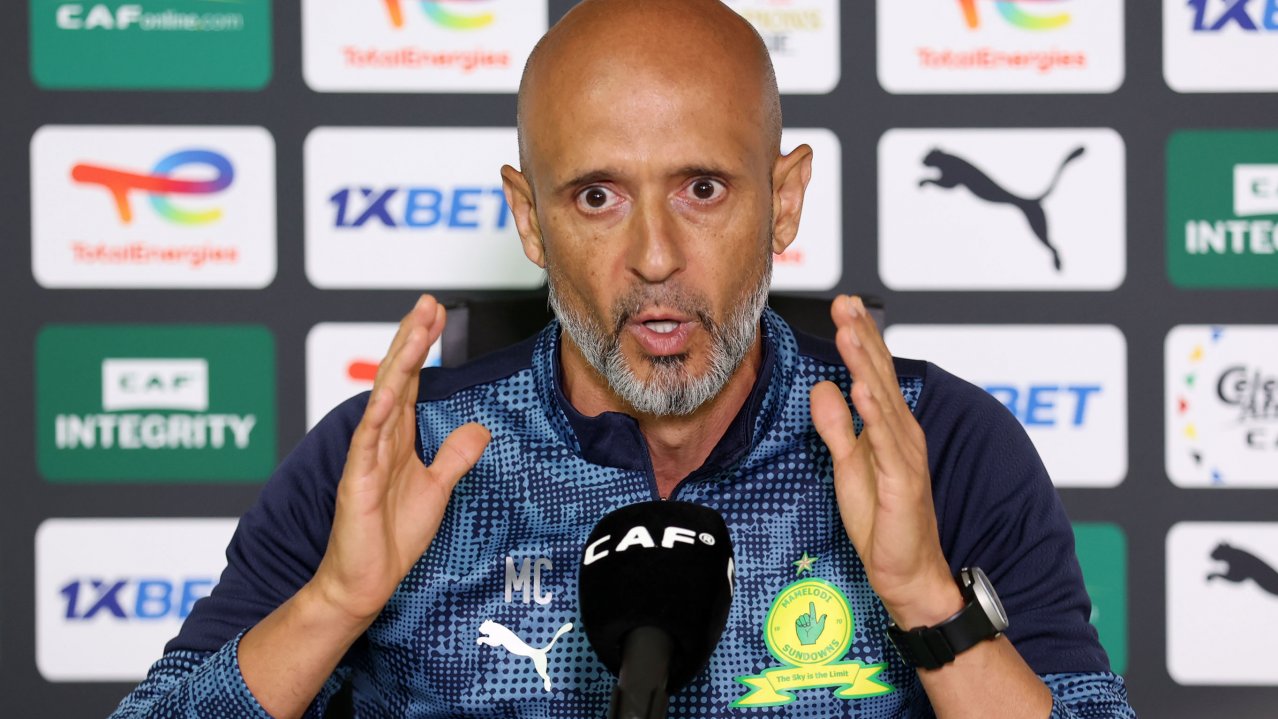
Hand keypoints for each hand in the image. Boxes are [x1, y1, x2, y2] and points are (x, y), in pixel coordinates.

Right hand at [310, 295, 490, 625]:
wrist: (366, 580)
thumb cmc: (392, 537)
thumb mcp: (438, 488)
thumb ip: (454, 456)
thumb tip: (478, 428)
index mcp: (396, 438)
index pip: (411, 381)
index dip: (423, 347)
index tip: (438, 315)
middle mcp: (379, 439)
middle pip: (396, 378)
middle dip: (412, 339)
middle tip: (428, 304)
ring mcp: (366, 457)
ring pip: (384, 398)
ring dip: (400, 362)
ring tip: (415, 329)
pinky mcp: (359, 481)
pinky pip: (367, 442)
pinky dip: (378, 415)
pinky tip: (389, 391)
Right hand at [795, 601, 826, 645]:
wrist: (807, 640)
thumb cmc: (814, 635)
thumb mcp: (820, 627)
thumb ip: (822, 620)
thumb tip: (825, 614)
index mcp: (813, 620)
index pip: (812, 612)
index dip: (812, 607)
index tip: (811, 602)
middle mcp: (807, 620)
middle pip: (806, 614)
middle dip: (807, 619)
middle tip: (808, 625)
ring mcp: (802, 622)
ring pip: (802, 616)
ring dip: (803, 621)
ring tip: (805, 627)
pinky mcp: (798, 624)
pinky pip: (798, 619)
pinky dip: (800, 623)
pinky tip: (801, 627)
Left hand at [809, 296, 960, 627]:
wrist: (906, 571)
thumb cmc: (881, 520)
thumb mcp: (847, 465)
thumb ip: (835, 427)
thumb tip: (822, 387)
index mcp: (889, 426)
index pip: (873, 373)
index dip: (860, 338)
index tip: (845, 305)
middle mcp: (902, 432)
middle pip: (880, 375)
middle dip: (863, 336)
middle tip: (846, 301)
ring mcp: (904, 454)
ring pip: (883, 400)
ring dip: (866, 363)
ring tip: (850, 331)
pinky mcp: (902, 481)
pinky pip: (886, 442)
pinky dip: (874, 414)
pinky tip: (862, 389)